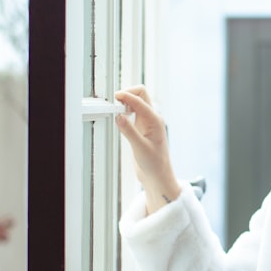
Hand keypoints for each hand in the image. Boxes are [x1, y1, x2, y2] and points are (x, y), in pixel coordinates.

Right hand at [114, 85, 182, 213]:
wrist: (157, 175)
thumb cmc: (154, 164)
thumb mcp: (140, 148)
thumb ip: (129, 131)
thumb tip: (118, 116)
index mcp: (155, 120)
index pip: (140, 101)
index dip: (126, 96)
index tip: (114, 97)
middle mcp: (152, 119)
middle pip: (141, 95)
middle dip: (127, 94)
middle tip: (113, 102)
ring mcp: (146, 122)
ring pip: (136, 103)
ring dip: (125, 102)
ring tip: (113, 109)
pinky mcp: (140, 128)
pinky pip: (132, 112)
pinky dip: (124, 110)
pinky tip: (117, 118)